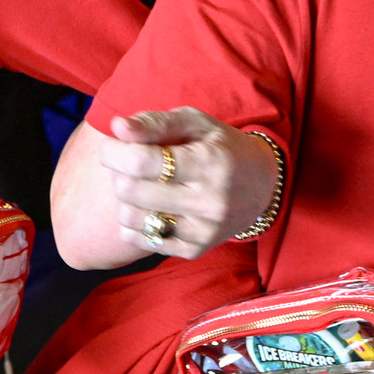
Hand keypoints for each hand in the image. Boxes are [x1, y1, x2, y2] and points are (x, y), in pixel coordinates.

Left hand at [98, 108, 280, 258]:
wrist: (262, 187)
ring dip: (125, 199)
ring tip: (141, 185)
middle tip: (127, 164)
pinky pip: (142, 240)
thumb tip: (117, 127)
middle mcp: (208, 202)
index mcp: (209, 163)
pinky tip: (149, 206)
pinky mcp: (195, 250)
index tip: (111, 146)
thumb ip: (155, 123)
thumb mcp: (196, 123)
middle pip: (130, 191)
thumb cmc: (221, 147)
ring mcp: (202, 231)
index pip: (142, 162)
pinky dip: (135, 222)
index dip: (114, 152)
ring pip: (131, 218)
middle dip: (117, 173)